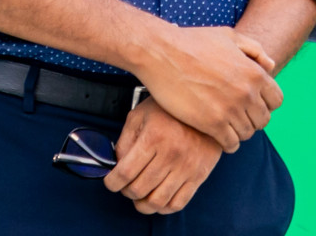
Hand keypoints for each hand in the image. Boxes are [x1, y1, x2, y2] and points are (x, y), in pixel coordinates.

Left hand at [104, 97, 222, 213]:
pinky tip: (157, 200)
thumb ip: (124, 141)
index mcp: (153, 137)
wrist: (205, 107)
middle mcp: (171, 154)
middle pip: (140, 189)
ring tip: (139, 197)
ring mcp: (186, 167)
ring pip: (158, 201)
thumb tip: (115, 166)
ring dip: (143, 205)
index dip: (113, 182)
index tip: (110, 183)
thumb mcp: (139, 116)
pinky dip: (163, 208)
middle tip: (125, 186)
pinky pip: (178, 203)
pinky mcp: (199, 175)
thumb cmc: (168, 110)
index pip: (125, 172)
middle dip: (126, 192)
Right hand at [129, 25, 281, 152]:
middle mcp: (247, 93)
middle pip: (263, 120)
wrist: (161, 52)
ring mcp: (230, 109)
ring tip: (225, 124)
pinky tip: (217, 134)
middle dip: (251, 118)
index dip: (264, 103)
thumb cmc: (192, 42)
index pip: (276, 100)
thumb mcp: (228, 36)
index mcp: (254, 73)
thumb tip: (270, 66)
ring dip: (238, 131)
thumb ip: (253, 49)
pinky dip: (227, 142)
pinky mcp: (212, 123)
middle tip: (236, 115)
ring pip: (247, 134)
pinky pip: (231, 143)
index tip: (250, 103)